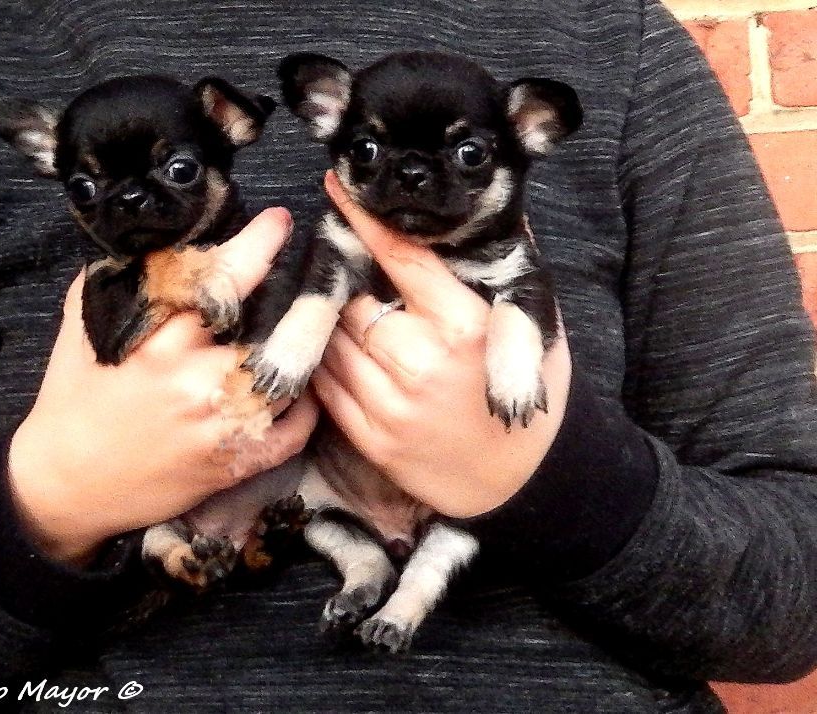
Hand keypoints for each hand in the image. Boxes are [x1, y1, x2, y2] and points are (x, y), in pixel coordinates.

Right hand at [8, 208, 318, 565]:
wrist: (66, 483)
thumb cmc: (75, 397)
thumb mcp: (84, 328)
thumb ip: (123, 282)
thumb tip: (161, 238)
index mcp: (159, 342)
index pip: (222, 282)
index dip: (258, 245)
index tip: (279, 222)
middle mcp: (198, 383)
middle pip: (279, 333)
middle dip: (307, 302)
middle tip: (318, 280)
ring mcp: (222, 427)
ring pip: (295, 381)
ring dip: (309, 352)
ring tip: (313, 329)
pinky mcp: (234, 464)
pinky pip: (294, 432)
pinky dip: (306, 407)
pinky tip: (302, 387)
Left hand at [311, 173, 571, 518]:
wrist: (523, 482)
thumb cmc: (528, 395)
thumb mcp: (534, 327)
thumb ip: (506, 269)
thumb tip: (493, 211)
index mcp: (464, 327)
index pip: (402, 258)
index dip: (365, 220)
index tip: (338, 189)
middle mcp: (422, 364)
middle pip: (356, 301)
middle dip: (354, 287)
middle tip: (358, 280)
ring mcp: (391, 405)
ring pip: (332, 341)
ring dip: (336, 326)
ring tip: (357, 321)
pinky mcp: (371, 439)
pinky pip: (327, 385)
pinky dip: (328, 364)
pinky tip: (347, 356)